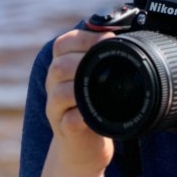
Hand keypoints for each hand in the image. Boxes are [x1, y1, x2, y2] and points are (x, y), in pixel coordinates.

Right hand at [46, 29, 114, 173]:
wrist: (84, 144)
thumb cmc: (94, 104)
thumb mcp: (96, 77)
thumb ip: (101, 56)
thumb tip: (122, 32)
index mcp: (61, 65)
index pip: (62, 43)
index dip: (84, 38)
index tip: (108, 38)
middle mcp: (53, 84)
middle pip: (58, 66)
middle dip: (82, 61)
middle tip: (106, 61)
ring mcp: (55, 107)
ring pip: (60, 92)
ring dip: (80, 88)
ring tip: (99, 87)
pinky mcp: (62, 129)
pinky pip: (67, 120)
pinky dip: (80, 117)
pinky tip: (91, 115)